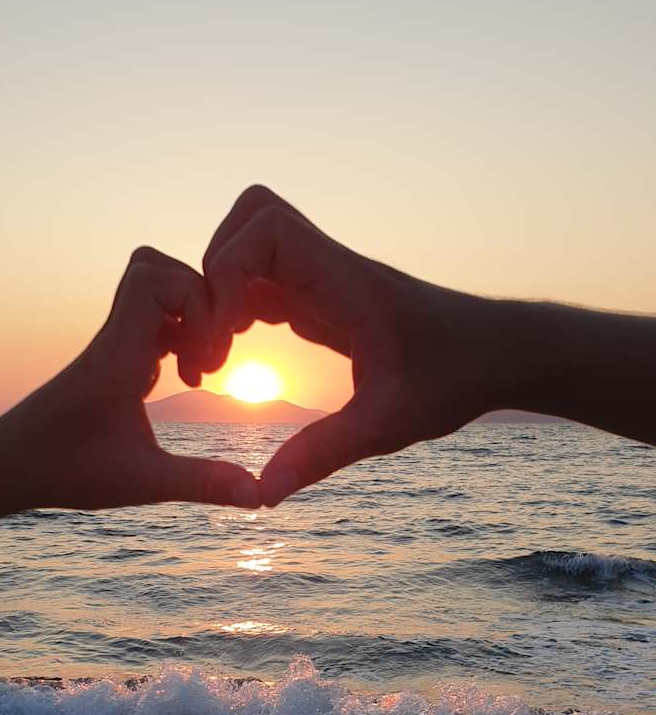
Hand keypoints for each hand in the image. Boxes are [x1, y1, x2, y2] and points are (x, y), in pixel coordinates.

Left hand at [0, 249, 260, 528]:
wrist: (7, 466)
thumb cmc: (63, 472)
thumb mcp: (140, 484)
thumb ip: (202, 484)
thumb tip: (260, 497)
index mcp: (116, 357)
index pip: (154, 279)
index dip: (196, 299)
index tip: (209, 355)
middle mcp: (113, 339)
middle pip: (159, 269)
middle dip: (201, 303)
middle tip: (209, 359)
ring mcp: (112, 343)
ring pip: (156, 288)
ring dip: (191, 318)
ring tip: (200, 370)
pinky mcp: (114, 355)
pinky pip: (153, 317)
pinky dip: (180, 334)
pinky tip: (185, 376)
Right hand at [203, 186, 502, 504]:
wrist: (500, 354)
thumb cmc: (454, 379)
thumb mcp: (388, 426)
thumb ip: (322, 454)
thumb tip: (262, 494)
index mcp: (345, 282)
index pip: (267, 230)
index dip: (228, 272)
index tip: (227, 338)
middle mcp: (330, 268)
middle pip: (250, 220)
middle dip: (213, 273)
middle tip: (214, 342)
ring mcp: (326, 279)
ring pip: (252, 246)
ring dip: (221, 290)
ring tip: (219, 354)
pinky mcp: (326, 298)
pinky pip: (265, 281)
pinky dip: (238, 307)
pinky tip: (238, 356)